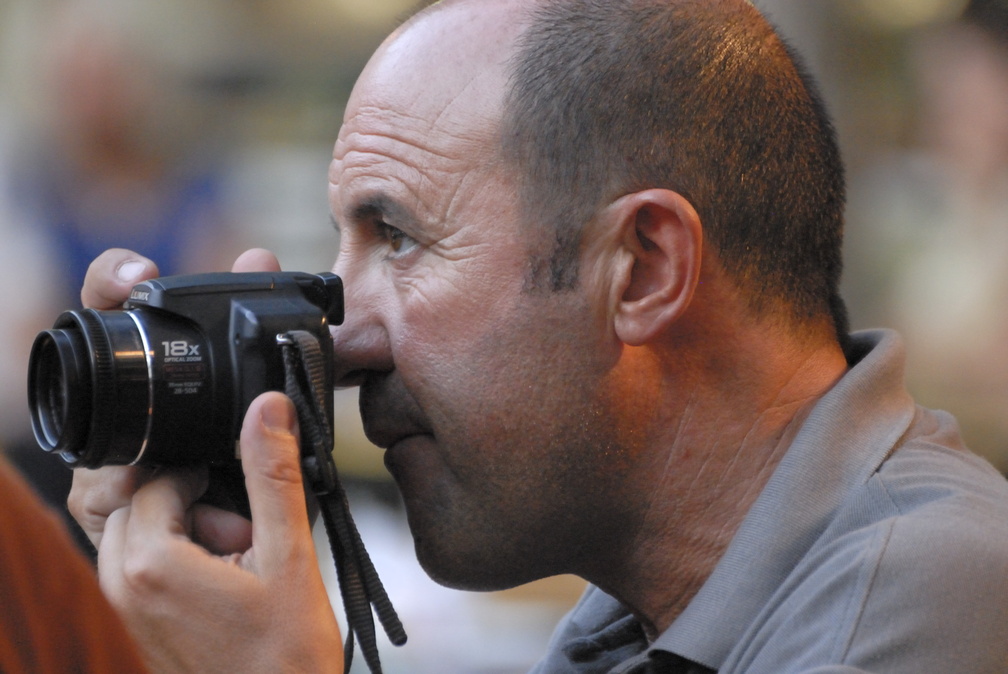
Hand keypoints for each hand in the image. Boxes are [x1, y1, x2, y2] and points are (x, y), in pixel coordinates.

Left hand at [69, 248, 342, 671]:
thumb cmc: (285, 654)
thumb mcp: (288, 554)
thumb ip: (273, 474)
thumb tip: (267, 408)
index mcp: (149, 563)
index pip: (161, 475)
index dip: (210, 477)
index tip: (246, 505)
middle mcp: (121, 585)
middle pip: (146, 498)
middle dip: (198, 503)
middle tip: (247, 536)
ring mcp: (125, 607)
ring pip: (144, 527)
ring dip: (191, 528)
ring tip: (240, 559)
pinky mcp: (136, 621)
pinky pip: (143, 561)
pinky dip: (183, 555)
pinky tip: (229, 578)